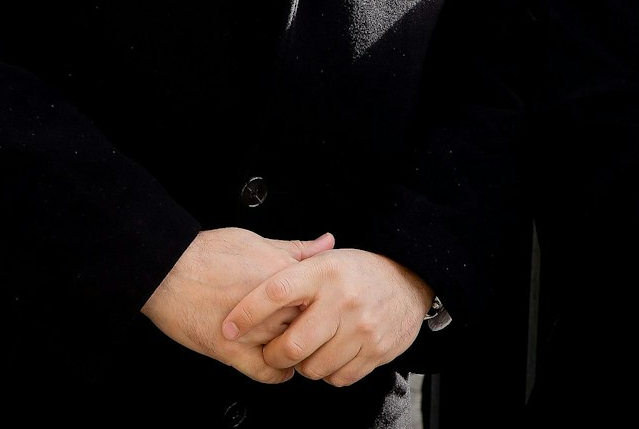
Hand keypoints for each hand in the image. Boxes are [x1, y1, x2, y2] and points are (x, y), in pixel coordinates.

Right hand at [141, 228, 335, 383]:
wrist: (166, 269)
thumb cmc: (207, 252)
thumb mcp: (256, 241)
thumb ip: (295, 248)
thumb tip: (328, 242)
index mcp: (282, 278)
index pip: (322, 300)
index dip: (324, 306)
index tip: (323, 310)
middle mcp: (272, 306)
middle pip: (310, 327)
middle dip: (312, 330)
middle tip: (310, 333)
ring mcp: (253, 331)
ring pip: (292, 351)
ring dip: (295, 352)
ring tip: (293, 349)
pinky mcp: (231, 351)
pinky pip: (267, 372)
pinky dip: (277, 373)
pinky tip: (278, 367)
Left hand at [224, 249, 432, 387]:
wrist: (409, 281)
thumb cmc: (359, 272)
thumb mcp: (327, 260)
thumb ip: (293, 269)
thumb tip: (252, 275)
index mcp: (324, 272)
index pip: (275, 293)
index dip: (247, 313)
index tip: (229, 327)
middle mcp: (343, 300)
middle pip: (292, 345)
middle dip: (274, 355)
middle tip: (271, 352)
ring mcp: (362, 329)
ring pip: (313, 368)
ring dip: (303, 366)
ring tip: (306, 350)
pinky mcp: (376, 352)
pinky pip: (338, 378)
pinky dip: (328, 373)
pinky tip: (329, 355)